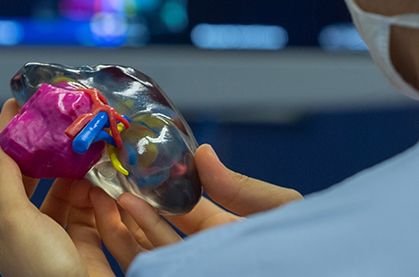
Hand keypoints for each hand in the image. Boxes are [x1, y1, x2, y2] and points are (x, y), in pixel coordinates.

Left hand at [0, 99, 115, 276]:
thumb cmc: (41, 270)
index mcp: (3, 219)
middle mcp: (28, 224)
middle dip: (47, 145)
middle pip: (35, 174)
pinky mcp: (85, 239)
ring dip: (77, 168)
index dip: (7, 133)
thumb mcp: (15, 222)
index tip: (17, 102)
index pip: (0, 166)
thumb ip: (4, 184)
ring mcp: (58, 232)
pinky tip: (106, 181)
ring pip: (66, 188)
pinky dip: (98, 192)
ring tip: (91, 146)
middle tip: (62, 118)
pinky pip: (91, 207)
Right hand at [90, 143, 302, 270]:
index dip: (162, 190)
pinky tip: (121, 216)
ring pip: (149, 247)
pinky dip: (131, 242)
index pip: (187, 210)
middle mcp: (207, 252)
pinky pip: (151, 264)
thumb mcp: (277, 210)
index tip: (139, 169)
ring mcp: (193, 266)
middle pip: (160, 229)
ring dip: (126, 221)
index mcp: (227, 232)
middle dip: (134, 206)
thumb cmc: (301, 248)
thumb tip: (203, 153)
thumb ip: (240, 186)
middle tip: (110, 180)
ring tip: (107, 194)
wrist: (311, 271)